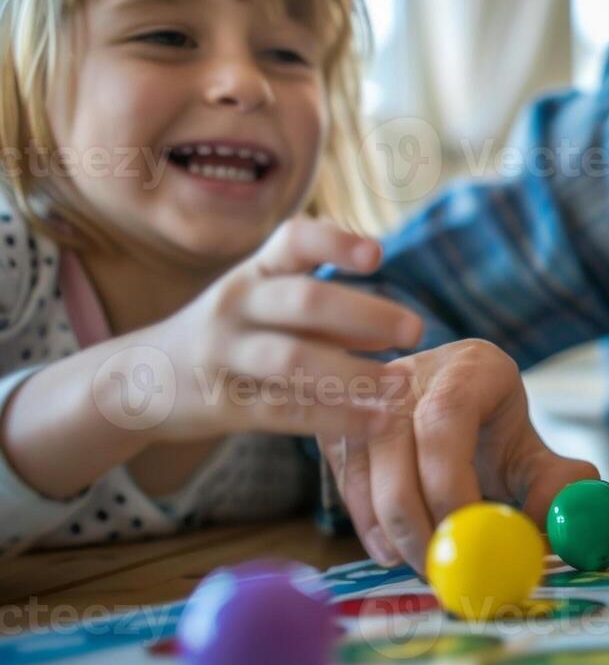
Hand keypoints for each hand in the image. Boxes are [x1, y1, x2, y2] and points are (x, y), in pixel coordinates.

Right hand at [104, 218, 421, 441]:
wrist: (136, 381)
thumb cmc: (229, 336)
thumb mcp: (262, 306)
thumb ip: (324, 312)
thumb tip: (394, 328)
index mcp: (253, 273)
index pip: (292, 241)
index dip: (335, 242)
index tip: (378, 254)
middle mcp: (236, 306)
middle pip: (303, 301)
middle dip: (364, 314)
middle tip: (416, 328)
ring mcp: (224, 356)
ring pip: (292, 360)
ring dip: (354, 373)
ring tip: (401, 385)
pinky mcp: (222, 405)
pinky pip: (284, 412)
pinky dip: (335, 418)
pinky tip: (376, 423)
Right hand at [319, 339, 599, 571]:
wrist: (456, 408)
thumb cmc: (494, 433)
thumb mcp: (532, 453)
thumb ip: (554, 485)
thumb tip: (551, 525)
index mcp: (473, 366)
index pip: (447, 418)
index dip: (448, 482)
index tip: (466, 534)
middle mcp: (414, 371)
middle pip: (395, 439)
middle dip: (414, 516)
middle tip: (438, 567)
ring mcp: (367, 394)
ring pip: (362, 463)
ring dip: (387, 525)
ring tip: (422, 562)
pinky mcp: (338, 423)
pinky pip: (344, 478)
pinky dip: (365, 521)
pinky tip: (393, 548)